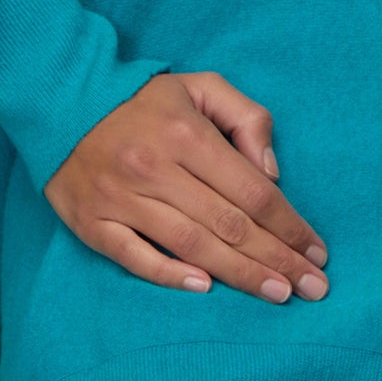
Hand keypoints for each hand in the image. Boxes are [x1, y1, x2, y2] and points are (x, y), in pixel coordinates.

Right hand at [43, 68, 329, 303]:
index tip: (317, 250)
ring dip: (239, 274)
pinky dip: (169, 274)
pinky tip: (205, 289)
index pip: (252, 190)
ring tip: (278, 294)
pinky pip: (133, 257)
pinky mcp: (92, 222)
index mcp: (187, 135)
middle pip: (229, 224)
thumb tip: (271, 172)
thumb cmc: (144, 99)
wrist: (63, 102)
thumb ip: (246, 117)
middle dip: (277, 259)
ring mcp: (121, 199)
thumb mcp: (201, 86)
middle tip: (313, 288)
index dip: (289, 224)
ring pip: (191, 245)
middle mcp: (156, 169)